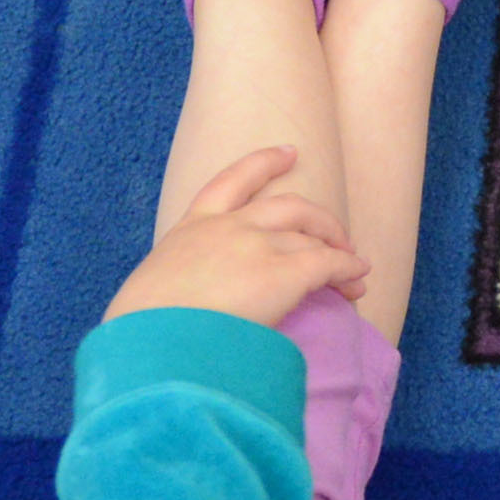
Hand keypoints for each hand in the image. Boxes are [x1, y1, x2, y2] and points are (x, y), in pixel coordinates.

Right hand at [102, 148, 369, 329]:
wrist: (151, 347)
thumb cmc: (142, 332)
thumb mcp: (151, 292)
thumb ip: (177, 286)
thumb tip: (188, 309)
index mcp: (191, 229)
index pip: (231, 182)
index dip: (264, 163)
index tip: (289, 152)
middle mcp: (228, 227)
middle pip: (287, 206)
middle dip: (316, 217)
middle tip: (333, 231)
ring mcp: (257, 247)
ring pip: (309, 232)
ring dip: (334, 244)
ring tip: (351, 261)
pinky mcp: (284, 274)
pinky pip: (327, 265)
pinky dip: (347, 270)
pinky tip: (358, 280)